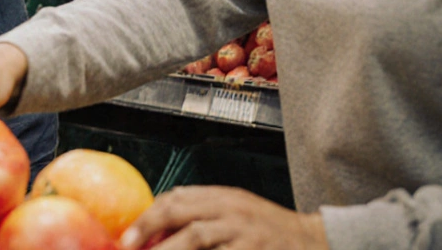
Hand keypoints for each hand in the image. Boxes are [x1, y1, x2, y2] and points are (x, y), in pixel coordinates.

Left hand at [120, 187, 328, 249]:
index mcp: (223, 198)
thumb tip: (159, 221)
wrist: (314, 241)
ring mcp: (244, 233)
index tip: (128, 236)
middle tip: (129, 246)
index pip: (177, 199)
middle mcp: (232, 210)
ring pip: (197, 238)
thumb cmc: (269, 230)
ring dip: (170, 249)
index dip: (149, 216)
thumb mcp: (236, 211)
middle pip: (181, 214)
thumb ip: (202, 213)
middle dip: (150, 229)